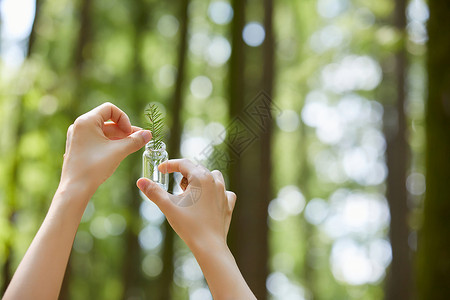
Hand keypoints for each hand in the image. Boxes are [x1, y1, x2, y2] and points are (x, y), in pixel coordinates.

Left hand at [61, 102, 151, 196]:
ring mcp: (77, 137)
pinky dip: (109, 142)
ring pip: (103, 131)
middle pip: (107, 120)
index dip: (124, 118)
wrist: (76, 188)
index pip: (110, 109)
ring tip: (132, 145)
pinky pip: (97, 139)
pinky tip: (120, 151)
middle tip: (138, 139)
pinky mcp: (78, 147)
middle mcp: (79, 126)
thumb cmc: (94, 167)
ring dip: (118, 136)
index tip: (130, 133)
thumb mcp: (119, 151)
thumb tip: (148, 134)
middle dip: (124, 129)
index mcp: (86, 121)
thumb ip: (135, 141)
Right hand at [137, 160, 255, 299]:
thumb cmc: (189, 225)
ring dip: (200, 180)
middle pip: (197, 169)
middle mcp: (215, 181)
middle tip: (175, 189)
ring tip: (190, 194)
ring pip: (212, 176)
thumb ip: (154, 192)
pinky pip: (223, 191)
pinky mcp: (228, 204)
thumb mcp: (168, 206)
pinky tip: (209, 199)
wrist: (209, 245)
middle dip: (183, 175)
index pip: (183, 163)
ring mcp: (224, 192)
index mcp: (201, 177)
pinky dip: (215, 192)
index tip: (160, 170)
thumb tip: (140, 181)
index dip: (170, 165)